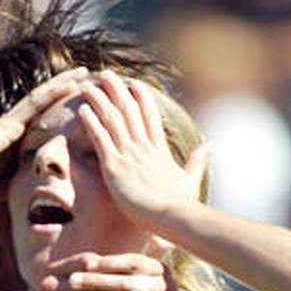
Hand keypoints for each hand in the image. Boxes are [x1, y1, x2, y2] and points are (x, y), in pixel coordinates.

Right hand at [0, 67, 87, 207]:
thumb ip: (14, 186)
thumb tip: (29, 194)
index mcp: (14, 146)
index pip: (44, 128)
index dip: (62, 117)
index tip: (82, 112)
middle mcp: (15, 129)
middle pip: (47, 107)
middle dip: (67, 96)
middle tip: (90, 85)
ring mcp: (12, 123)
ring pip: (44, 98)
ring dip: (65, 84)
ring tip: (86, 72)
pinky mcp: (9, 123)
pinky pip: (36, 103)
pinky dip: (54, 91)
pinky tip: (71, 82)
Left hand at [60, 254, 195, 290]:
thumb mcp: (143, 285)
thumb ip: (124, 272)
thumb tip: (88, 259)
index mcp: (160, 270)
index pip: (132, 262)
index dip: (106, 263)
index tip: (82, 264)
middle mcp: (166, 286)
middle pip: (127, 281)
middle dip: (97, 281)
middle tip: (72, 281)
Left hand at [77, 71, 208, 222]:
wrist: (169, 216)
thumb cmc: (179, 204)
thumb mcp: (191, 179)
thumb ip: (197, 162)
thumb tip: (209, 147)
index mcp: (159, 148)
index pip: (149, 115)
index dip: (141, 97)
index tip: (133, 83)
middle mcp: (143, 146)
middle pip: (128, 109)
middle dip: (117, 89)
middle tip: (106, 75)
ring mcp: (129, 154)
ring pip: (112, 118)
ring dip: (99, 100)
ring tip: (87, 86)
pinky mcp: (114, 166)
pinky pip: (99, 138)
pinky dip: (90, 122)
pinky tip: (81, 110)